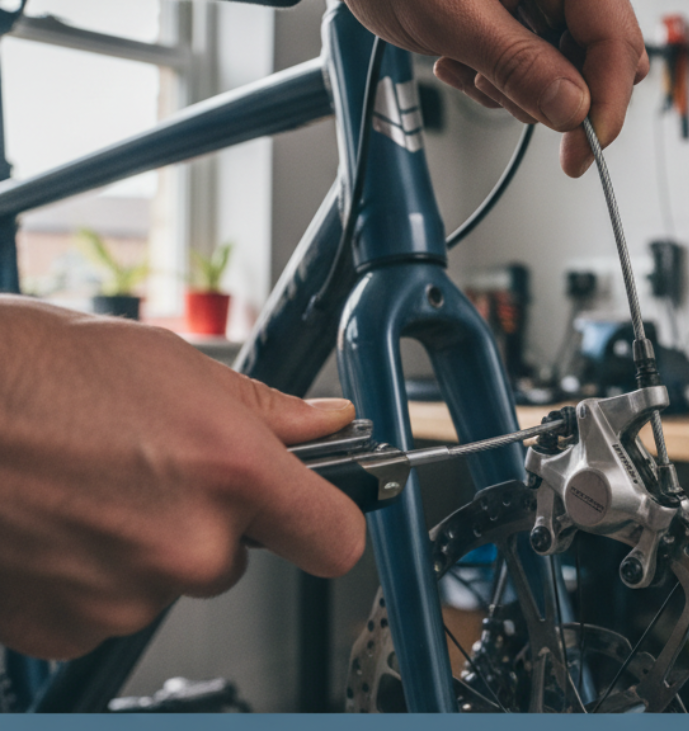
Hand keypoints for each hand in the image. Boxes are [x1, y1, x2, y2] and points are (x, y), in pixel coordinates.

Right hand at [0, 297, 365, 658]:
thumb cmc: (29, 372)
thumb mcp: (170, 364)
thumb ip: (265, 411)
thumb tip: (326, 422)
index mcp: (231, 474)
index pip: (337, 537)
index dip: (332, 520)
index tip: (322, 510)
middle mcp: (188, 546)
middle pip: (239, 556)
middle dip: (209, 518)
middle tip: (151, 468)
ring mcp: (126, 596)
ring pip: (170, 579)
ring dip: (144, 545)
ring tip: (89, 486)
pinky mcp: (68, 629)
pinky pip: (109, 607)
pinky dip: (91, 575)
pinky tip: (58, 521)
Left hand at [344, 0, 649, 176]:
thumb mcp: (451, 16)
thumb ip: (517, 63)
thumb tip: (573, 109)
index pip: (616, 41)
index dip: (606, 103)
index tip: (582, 150)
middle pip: (600, 59)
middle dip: (553, 95)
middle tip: (497, 89)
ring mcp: (542, 1)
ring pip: (566, 71)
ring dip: (515, 88)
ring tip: (464, 64)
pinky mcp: (520, 16)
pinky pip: (533, 66)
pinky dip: (497, 78)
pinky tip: (459, 59)